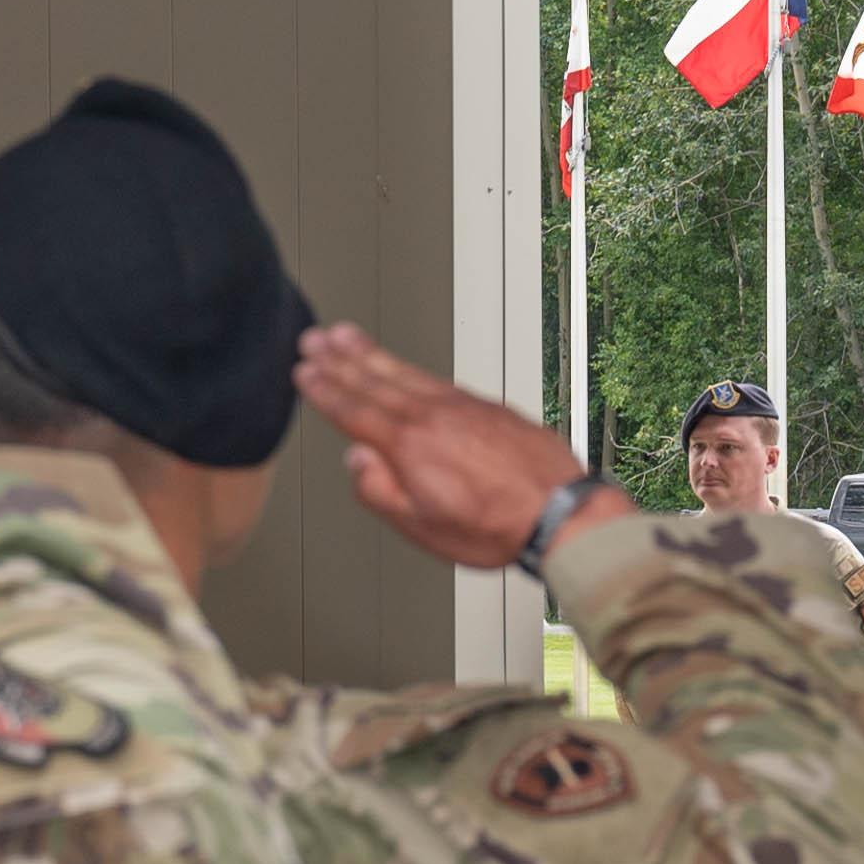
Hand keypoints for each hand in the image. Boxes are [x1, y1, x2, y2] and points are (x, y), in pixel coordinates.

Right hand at [295, 323, 630, 565]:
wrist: (558, 512)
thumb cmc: (498, 526)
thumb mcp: (423, 527)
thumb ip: (381, 492)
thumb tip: (356, 462)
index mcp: (409, 446)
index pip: (355, 410)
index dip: (325, 390)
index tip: (304, 372)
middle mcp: (433, 416)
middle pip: (375, 380)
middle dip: (340, 359)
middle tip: (314, 338)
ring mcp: (462, 406)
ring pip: (405, 372)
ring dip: (371, 353)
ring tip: (347, 336)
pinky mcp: (487, 406)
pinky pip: (435, 378)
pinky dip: (410, 367)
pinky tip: (403, 366)